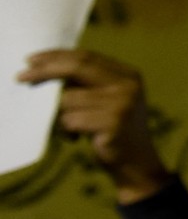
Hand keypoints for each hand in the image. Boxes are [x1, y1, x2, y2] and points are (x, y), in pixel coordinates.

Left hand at [17, 49, 168, 202]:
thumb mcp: (105, 100)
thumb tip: (42, 67)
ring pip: (68, 99)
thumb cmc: (112, 130)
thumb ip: (86, 83)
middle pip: (77, 68)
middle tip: (20, 77)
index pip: (86, 56)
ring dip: (60, 115)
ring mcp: (122, 104)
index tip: (30, 60)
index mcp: (127, 75)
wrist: (136, 163)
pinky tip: (76, 138)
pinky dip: (66, 130)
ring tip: (70, 128)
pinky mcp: (113, 124)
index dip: (56, 56)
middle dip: (45, 71)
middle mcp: (128, 85)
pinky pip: (71, 120)